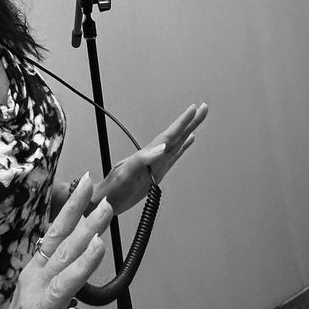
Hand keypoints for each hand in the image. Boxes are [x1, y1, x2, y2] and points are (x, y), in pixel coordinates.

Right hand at [0, 175, 111, 308]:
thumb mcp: (40, 292)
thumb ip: (58, 267)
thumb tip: (82, 238)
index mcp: (36, 275)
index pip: (55, 234)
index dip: (71, 209)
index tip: (86, 182)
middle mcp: (35, 290)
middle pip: (62, 254)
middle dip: (84, 229)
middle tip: (105, 205)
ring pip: (60, 289)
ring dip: (79, 267)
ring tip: (98, 245)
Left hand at [95, 102, 208, 216]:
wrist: (105, 200)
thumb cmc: (112, 188)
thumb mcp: (126, 173)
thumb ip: (143, 159)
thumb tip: (162, 148)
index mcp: (148, 155)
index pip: (169, 135)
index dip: (182, 123)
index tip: (194, 109)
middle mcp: (154, 157)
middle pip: (176, 136)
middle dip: (190, 122)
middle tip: (204, 108)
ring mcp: (156, 164)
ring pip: (177, 144)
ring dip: (188, 132)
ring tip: (198, 120)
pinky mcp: (157, 173)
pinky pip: (173, 157)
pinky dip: (182, 148)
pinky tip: (187, 142)